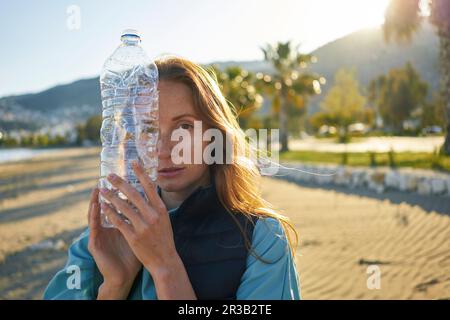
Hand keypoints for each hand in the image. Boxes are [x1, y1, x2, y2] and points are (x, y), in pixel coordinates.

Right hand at [87, 188, 141, 298]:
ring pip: (95, 214)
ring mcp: (99, 234)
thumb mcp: (138, 234)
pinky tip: (96, 206)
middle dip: (108, 192)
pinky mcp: (94, 243)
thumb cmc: (134, 254)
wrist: (123, 275)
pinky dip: (94, 215)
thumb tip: (154, 205)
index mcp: (117, 224)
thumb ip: (141, 220)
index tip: (124, 177)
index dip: (119, 192)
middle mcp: (106, 227)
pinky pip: (93, 227)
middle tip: (109, 177)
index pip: (117, 205)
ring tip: (98, 188)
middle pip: (105, 205)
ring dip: (96, 200)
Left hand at [99, 161, 178, 275]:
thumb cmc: (164, 239)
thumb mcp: (164, 219)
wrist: (165, 260)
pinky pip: (118, 222)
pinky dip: (110, 213)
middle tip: (109, 175)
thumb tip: (148, 191)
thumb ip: (155, 206)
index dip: (140, 173)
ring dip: (110, 197)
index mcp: (161, 209)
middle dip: (119, 183)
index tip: (132, 162)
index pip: (149, 186)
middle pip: (133, 194)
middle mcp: (152, 215)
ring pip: (123, 207)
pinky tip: (103, 208)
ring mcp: (143, 226)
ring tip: (102, 190)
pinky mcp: (133, 237)